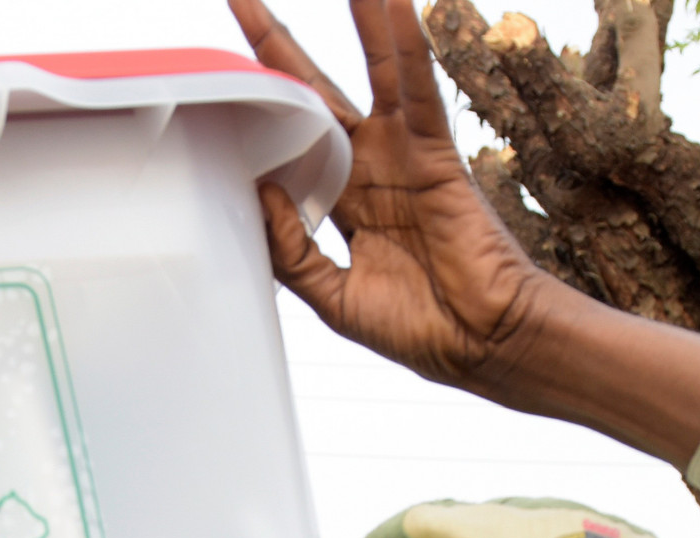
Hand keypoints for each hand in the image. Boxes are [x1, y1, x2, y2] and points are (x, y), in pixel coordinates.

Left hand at [232, 0, 699, 472]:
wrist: (481, 343)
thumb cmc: (420, 328)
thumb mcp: (333, 298)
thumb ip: (294, 251)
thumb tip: (260, 194)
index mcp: (342, 205)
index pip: (288, 144)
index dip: (257, 113)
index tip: (218, 81)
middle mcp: (368, 170)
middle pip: (313, 91)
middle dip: (274, 42)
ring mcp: (401, 156)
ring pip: (369, 72)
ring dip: (352, 17)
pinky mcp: (433, 155)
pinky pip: (416, 88)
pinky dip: (403, 43)